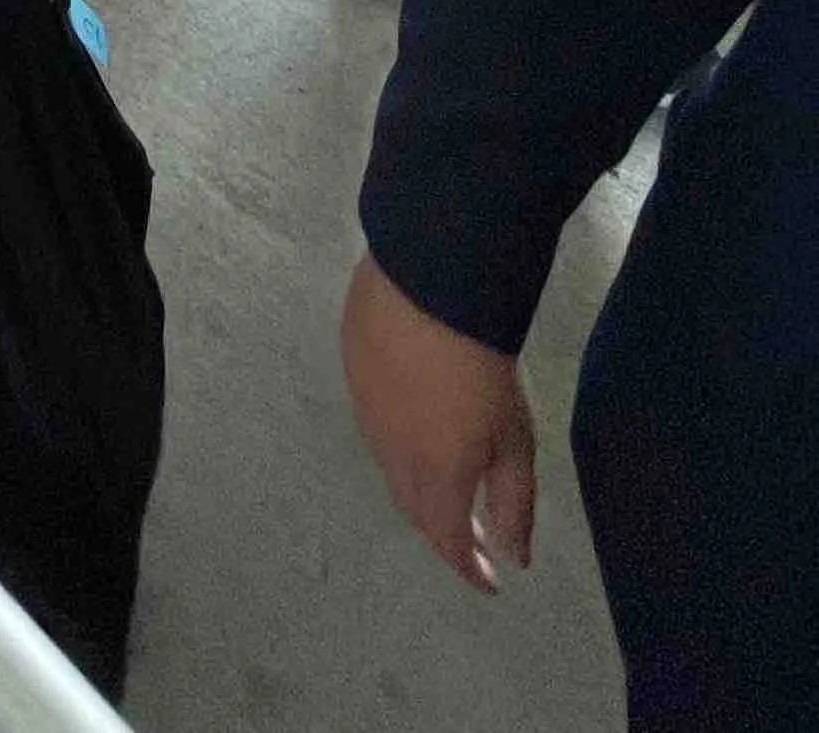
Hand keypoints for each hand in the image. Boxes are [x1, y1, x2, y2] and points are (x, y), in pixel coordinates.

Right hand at [342, 253, 535, 591]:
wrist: (428, 285)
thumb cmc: (484, 365)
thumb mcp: (516, 439)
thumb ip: (514, 503)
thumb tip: (515, 557)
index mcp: (436, 476)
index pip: (448, 541)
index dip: (468, 567)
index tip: (489, 582)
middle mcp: (391, 454)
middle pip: (415, 510)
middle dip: (443, 531)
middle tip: (473, 537)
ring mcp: (366, 412)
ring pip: (390, 469)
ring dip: (419, 489)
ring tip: (446, 484)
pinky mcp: (352, 373)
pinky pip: (374, 425)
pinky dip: (398, 443)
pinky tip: (416, 423)